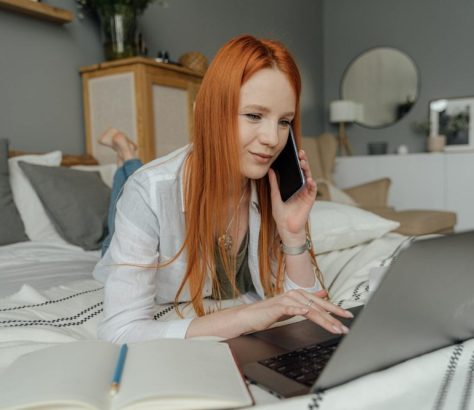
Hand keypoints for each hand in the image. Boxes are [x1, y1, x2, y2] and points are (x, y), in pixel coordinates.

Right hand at [237, 289, 352, 334]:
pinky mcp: (277, 307)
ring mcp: (286, 299)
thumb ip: (309, 299)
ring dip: (323, 319)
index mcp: (300, 294)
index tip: (348, 316)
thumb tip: (324, 294)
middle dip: (333, 318)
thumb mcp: (294, 305)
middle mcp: (295, 294)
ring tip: (334, 327)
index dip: (336, 310)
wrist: (252, 315)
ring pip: (309, 309)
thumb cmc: (271, 312)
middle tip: (344, 327)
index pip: (322, 303)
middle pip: (318, 307)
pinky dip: (298, 310)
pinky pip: (290, 308)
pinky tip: (306, 313)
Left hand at [268, 149, 316, 244]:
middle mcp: (301, 188)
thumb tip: (270, 171)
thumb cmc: (281, 215)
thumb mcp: (275, 197)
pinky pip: (312, 190)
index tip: (293, 153)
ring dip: (307, 170)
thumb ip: (273, 184)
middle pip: (304, 172)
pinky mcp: (310, 199)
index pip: (296, 171)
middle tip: (300, 153)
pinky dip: (311, 184)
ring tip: (303, 162)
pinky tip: (309, 179)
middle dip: (303, 161)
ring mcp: (306, 193)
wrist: (286, 228)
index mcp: (293, 186)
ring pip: (309, 177)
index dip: (296, 162)